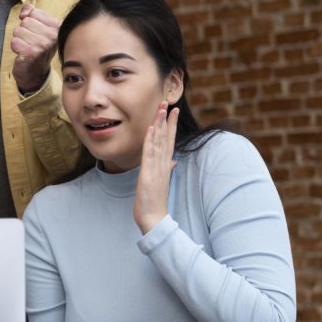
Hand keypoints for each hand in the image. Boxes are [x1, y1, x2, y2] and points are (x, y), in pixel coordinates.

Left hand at [11, 4, 59, 93]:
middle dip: (24, 32)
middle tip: (31, 43)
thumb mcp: (39, 28)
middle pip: (25, 21)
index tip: (35, 33)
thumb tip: (24, 11)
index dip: (30, 22)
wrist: (36, 74)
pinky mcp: (31, 53)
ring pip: (18, 31)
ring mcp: (43, 44)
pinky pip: (14, 41)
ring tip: (27, 48)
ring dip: (19, 40)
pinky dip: (15, 47)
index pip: (34, 12)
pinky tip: (23, 54)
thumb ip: (32, 13)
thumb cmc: (37, 49)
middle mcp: (53, 35)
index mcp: (58, 26)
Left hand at [133, 102, 178, 233]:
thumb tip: (174, 161)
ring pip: (158, 142)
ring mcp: (156, 169)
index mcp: (165, 165)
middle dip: (166, 119)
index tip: (172, 110)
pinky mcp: (148, 174)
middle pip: (166, 137)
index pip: (169, 141)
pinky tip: (150, 129)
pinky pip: (149, 154)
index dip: (170, 125)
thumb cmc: (155, 202)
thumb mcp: (162, 182)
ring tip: (160, 109)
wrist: (154, 219)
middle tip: (167, 102)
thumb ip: (168, 170)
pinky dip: (150, 141)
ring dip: (159, 124)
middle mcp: (163, 164)